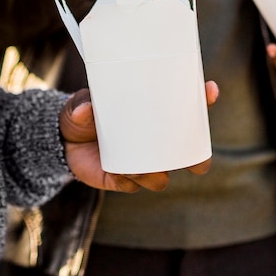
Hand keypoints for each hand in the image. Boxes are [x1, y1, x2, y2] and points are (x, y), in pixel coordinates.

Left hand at [59, 82, 218, 191]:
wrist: (65, 141)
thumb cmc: (84, 114)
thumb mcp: (82, 103)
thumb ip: (82, 104)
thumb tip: (86, 109)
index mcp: (152, 118)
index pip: (186, 110)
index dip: (203, 100)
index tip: (210, 89)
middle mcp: (154, 144)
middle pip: (188, 154)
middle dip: (197, 159)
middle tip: (195, 159)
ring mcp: (142, 163)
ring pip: (161, 176)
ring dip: (155, 173)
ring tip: (139, 165)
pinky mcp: (124, 180)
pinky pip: (133, 186)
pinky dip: (128, 181)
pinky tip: (119, 174)